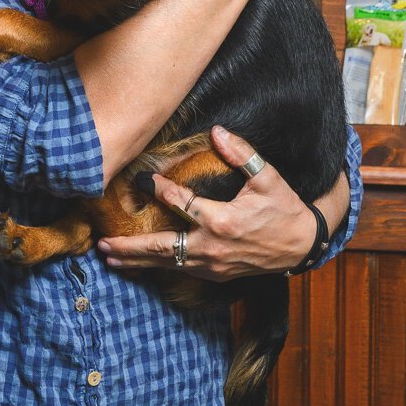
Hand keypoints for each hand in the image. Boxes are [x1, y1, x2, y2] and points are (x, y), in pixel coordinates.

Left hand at [97, 126, 335, 279]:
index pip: (179, 203)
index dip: (158, 189)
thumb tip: (217, 132)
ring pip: (166, 263)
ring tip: (110, 257)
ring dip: (137, 261)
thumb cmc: (284, 209)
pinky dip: (156, 267)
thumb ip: (242, 154)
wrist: (302, 246)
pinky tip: (139, 264)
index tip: (140, 179)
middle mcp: (210, 248)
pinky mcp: (215, 274)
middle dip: (129, 247)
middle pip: (160, 247)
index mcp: (221, 221)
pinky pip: (178, 270)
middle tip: (102, 244)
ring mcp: (212, 265)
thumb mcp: (268, 178)